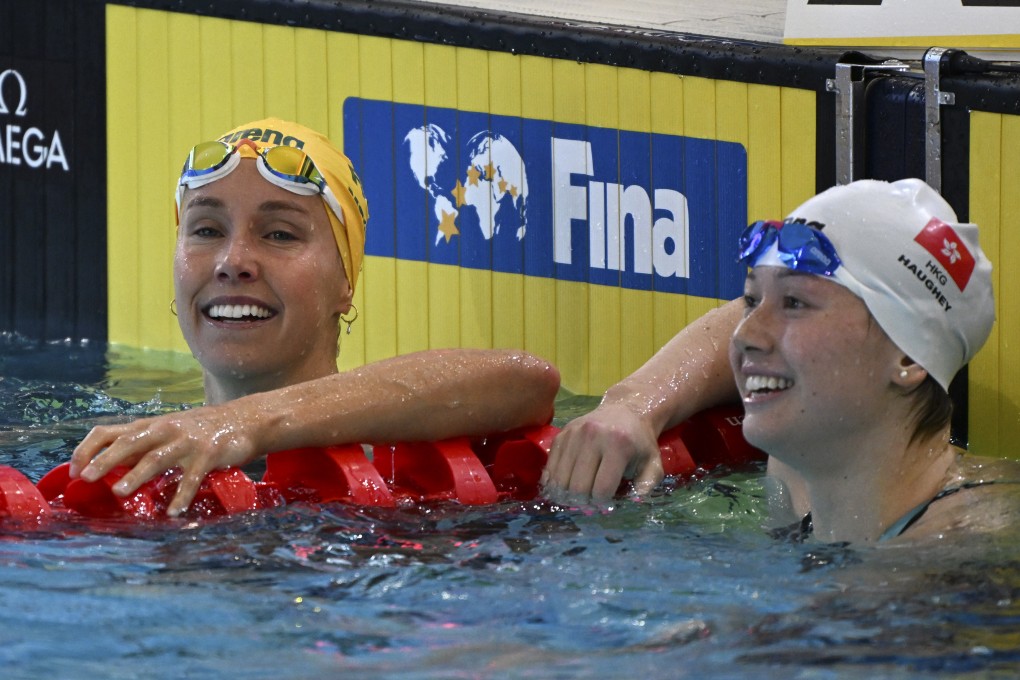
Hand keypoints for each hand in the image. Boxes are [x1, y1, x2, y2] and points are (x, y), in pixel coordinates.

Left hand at [69, 403, 257, 516]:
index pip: (108, 432)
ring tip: (119, 492)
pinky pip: (192, 477)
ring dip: (136, 475)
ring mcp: (187, 442)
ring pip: (156, 458)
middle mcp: (164, 431)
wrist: (243, 420)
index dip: (88, 449)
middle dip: (105, 460)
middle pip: (128, 443)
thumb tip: (106, 468)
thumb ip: (140, 446)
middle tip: (85, 478)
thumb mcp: (166, 431)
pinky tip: (174, 511)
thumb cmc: (199, 430)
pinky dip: (182, 495)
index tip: (74, 471)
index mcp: (149, 426)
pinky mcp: (209, 454)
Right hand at [541, 403, 663, 502]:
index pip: (602, 488)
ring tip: (577, 498)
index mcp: (618, 445)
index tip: (606, 505)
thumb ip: (647, 486)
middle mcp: (593, 437)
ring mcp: (574, 434)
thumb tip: (631, 504)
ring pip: (560, 479)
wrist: (626, 410)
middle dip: (583, 502)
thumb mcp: (654, 464)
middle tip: (590, 504)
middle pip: (578, 486)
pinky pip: (550, 466)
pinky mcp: (561, 434)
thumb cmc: (640, 442)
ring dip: (567, 495)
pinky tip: (564, 486)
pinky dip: (554, 482)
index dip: (603, 503)